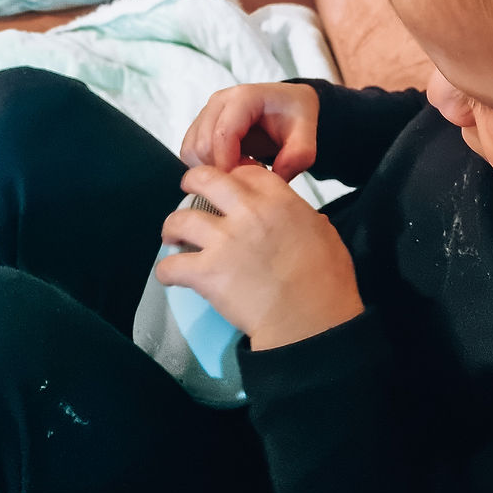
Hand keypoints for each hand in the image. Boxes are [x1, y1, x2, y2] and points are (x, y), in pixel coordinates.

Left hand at [156, 162, 363, 349]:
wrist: (310, 320)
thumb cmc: (326, 282)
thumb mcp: (326, 235)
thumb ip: (307, 218)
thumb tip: (304, 219)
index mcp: (278, 200)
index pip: (245, 172)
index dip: (233, 177)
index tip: (228, 187)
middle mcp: (247, 212)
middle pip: (205, 179)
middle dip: (192, 182)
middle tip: (188, 192)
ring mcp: (224, 241)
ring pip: (180, 219)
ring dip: (172, 227)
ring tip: (172, 236)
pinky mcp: (207, 272)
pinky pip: (171, 265)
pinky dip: (166, 271)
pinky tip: (170, 275)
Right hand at [180, 82, 319, 181]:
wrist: (290, 107)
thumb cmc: (296, 118)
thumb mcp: (306, 139)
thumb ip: (297, 158)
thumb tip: (274, 179)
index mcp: (244, 97)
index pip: (222, 135)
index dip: (229, 165)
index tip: (245, 183)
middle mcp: (220, 100)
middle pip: (201, 145)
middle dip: (221, 169)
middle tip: (247, 177)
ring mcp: (207, 111)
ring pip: (191, 150)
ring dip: (211, 169)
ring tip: (241, 171)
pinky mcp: (200, 125)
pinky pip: (190, 152)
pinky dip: (205, 166)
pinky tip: (231, 167)